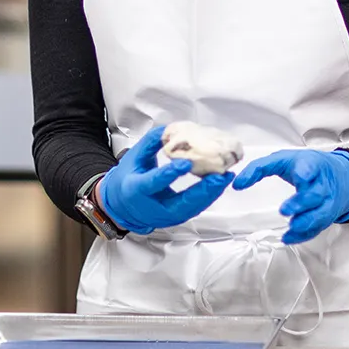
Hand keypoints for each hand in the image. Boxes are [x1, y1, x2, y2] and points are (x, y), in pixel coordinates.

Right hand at [98, 126, 233, 234]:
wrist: (122, 205)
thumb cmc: (129, 178)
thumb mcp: (134, 156)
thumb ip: (151, 142)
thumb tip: (170, 130)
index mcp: (135, 190)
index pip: (153, 184)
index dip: (169, 174)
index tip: (186, 163)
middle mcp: (152, 208)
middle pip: (179, 204)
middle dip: (201, 191)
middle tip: (219, 176)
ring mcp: (166, 216)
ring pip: (191, 209)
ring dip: (210, 194)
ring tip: (225, 177)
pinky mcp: (177, 217)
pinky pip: (195, 208)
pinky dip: (208, 196)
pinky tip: (219, 183)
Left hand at [232, 149, 348, 244]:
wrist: (339, 176)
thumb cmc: (306, 166)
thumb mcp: (282, 160)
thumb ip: (259, 168)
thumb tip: (237, 184)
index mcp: (311, 165)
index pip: (310, 167)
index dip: (306, 172)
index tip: (301, 177)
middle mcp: (321, 184)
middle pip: (315, 194)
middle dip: (301, 203)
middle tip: (285, 210)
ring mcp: (326, 203)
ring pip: (319, 214)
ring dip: (305, 222)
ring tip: (291, 227)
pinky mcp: (326, 217)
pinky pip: (317, 229)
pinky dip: (303, 235)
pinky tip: (289, 237)